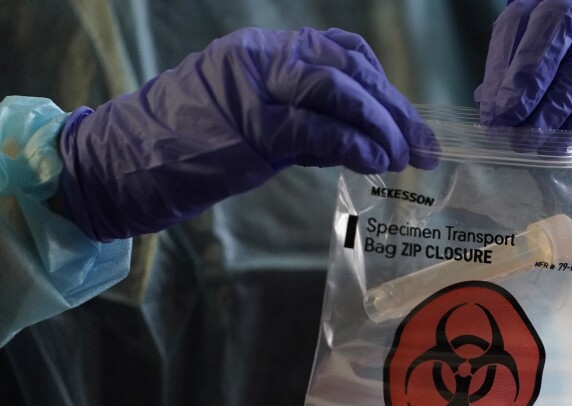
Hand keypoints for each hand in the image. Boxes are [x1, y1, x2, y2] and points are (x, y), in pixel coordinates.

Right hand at [59, 27, 438, 241]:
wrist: (123, 165)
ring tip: (403, 156)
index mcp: (265, 51)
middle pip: (350, 68)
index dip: (385, 87)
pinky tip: (376, 161)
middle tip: (424, 145)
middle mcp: (263, 56)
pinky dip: (354, 143)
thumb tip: (364, 139)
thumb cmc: (190, 149)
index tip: (410, 124)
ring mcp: (255, 87)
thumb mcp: (255, 122)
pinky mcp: (250, 125)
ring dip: (382, 125)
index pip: (344, 53)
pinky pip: (317, 127)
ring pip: (339, 89)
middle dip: (395, 108)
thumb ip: (306, 121)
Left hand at [476, 0, 571, 156]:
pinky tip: (559, 144)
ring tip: (528, 142)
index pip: (519, 23)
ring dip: (550, 112)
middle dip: (526, 82)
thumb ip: (515, 65)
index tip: (490, 108)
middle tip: (507, 121)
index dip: (500, 66)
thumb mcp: (543, 46)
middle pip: (554, 35)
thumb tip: (487, 101)